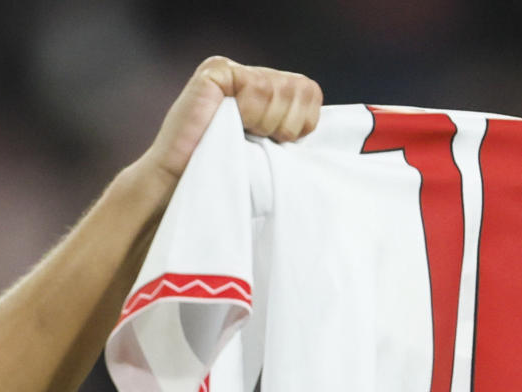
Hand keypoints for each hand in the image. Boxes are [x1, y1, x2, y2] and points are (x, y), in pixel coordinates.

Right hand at [139, 56, 323, 184]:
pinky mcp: (216, 73)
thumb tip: (336, 132)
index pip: (311, 93)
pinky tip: (230, 124)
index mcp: (265, 93)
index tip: (278, 145)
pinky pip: (259, 87)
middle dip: (289, 126)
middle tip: (258, 142)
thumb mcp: (273, 154)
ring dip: (268, 123)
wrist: (186, 191)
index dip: (303, 125)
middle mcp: (250, 76)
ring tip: (242, 136)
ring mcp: (231, 71)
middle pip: (303, 88)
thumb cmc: (230, 182)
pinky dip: (251, 113)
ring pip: (283, 90)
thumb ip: (294, 132)